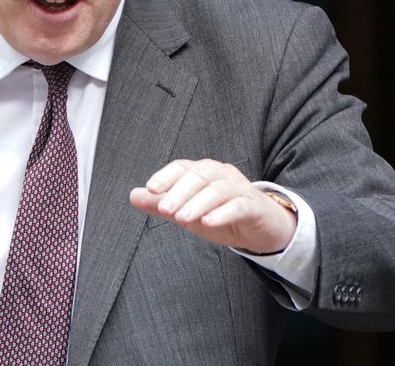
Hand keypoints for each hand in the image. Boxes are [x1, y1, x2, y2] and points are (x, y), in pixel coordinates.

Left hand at [129, 159, 296, 253]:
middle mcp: (221, 174)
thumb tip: (134, 196)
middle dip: (179, 192)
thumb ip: (161, 205)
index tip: (151, 189)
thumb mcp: (187, 211)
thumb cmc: (221, 214)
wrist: (260, 228)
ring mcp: (239, 188)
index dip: (166, 176)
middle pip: (199, 176)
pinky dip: (222, 213)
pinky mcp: (253, 205)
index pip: (182, 167)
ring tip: (182, 218)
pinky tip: (208, 222)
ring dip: (197, 203)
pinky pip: (238, 205)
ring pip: (217, 189)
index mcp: (203, 172)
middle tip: (165, 209)